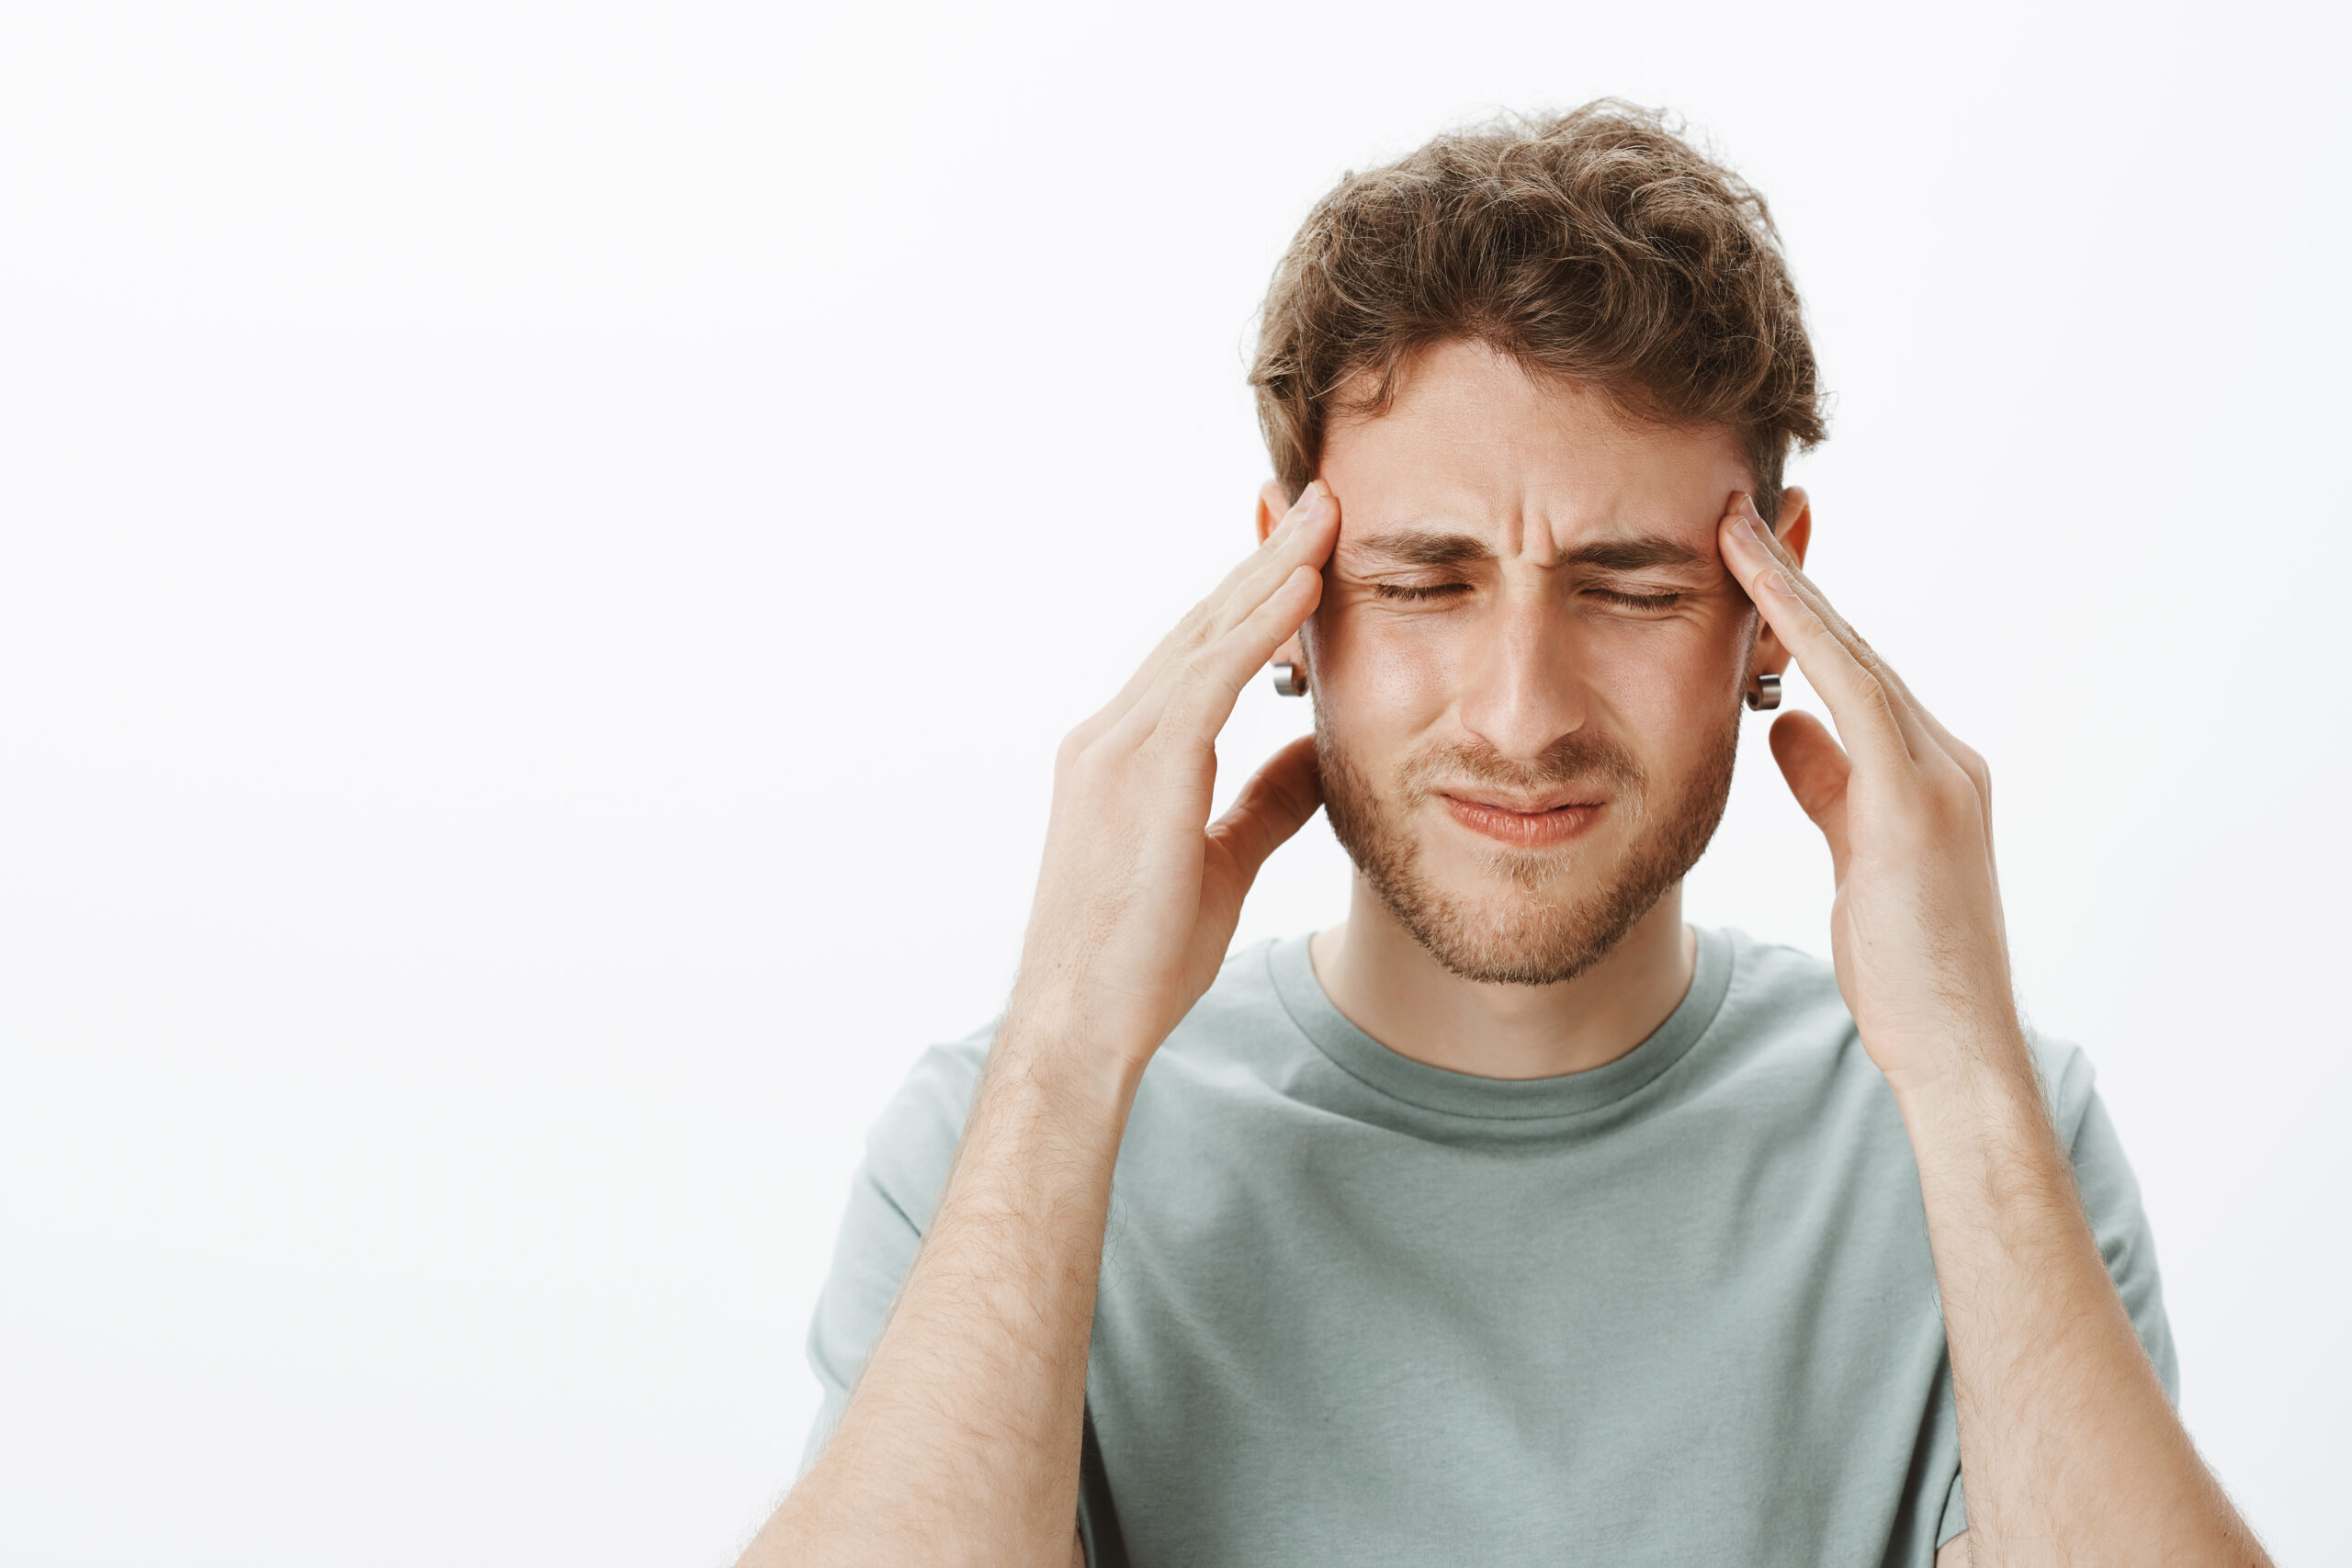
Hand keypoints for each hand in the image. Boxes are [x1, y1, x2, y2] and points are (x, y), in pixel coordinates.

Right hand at [1008, 482, 1339, 1082]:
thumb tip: (1319, 754)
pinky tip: (1306, 586)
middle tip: (1322, 496)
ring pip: (1205, 636)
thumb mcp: (1222, 863)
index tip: (1306, 547)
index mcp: (1121, 754)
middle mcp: (1110, 735)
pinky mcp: (1138, 774)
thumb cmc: (1139, 961)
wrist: (1080, 1027)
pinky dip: (1258, 627)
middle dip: (1265, 557)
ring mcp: (1115, 749)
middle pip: (1200, 625)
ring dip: (1272, 570)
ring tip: (1329, 515)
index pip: (1197, 655)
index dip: (1252, 597)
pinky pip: (1209, 681)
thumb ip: (1264, 802)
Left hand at [1717, 494, 2021, 1090]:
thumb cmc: (1905, 969)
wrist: (1955, 1046)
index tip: (1747, 564)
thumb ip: (1829, 787)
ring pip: (1854, 657)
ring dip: (1792, 590)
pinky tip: (1760, 593)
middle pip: (1855, 650)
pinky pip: (1854, 694)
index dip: (1801, 616)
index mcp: (1930, 774)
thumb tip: (1787, 729)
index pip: (1854, 676)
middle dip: (1794, 582)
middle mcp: (1946, 758)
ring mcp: (1939, 775)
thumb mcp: (1853, 860)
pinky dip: (1808, 637)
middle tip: (1735, 516)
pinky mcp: (1917, 802)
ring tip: (1734, 530)